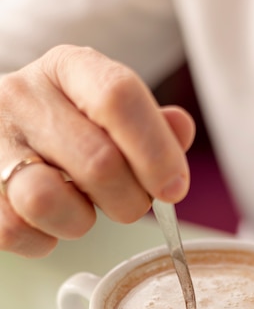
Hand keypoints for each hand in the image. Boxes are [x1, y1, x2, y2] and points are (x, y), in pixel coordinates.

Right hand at [0, 45, 194, 256]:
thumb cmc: (63, 125)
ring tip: (80, 209)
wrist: (0, 130)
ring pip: (47, 200)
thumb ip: (148, 123)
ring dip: (80, 222)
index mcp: (68, 69)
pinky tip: (48, 221)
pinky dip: (44, 239)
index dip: (156, 151)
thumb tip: (180, 130)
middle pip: (97, 161)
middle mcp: (24, 98)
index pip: (118, 97)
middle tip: (128, 203)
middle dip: (129, 200)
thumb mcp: (105, 109)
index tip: (173, 188)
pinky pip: (17, 231)